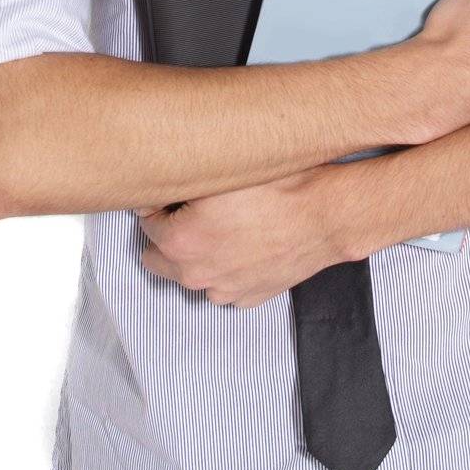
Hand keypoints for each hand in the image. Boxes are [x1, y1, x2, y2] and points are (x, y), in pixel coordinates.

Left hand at [134, 165, 349, 309]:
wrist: (324, 216)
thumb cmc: (277, 190)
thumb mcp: (219, 173)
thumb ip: (179, 179)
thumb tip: (157, 182)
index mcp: (179, 242)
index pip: (145, 220)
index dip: (163, 203)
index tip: (179, 194)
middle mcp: (195, 274)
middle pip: (157, 256)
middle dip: (168, 234)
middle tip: (194, 211)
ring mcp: (222, 290)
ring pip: (190, 273)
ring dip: (197, 255)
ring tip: (225, 227)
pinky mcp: (247, 297)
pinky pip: (222, 284)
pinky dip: (226, 268)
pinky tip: (245, 243)